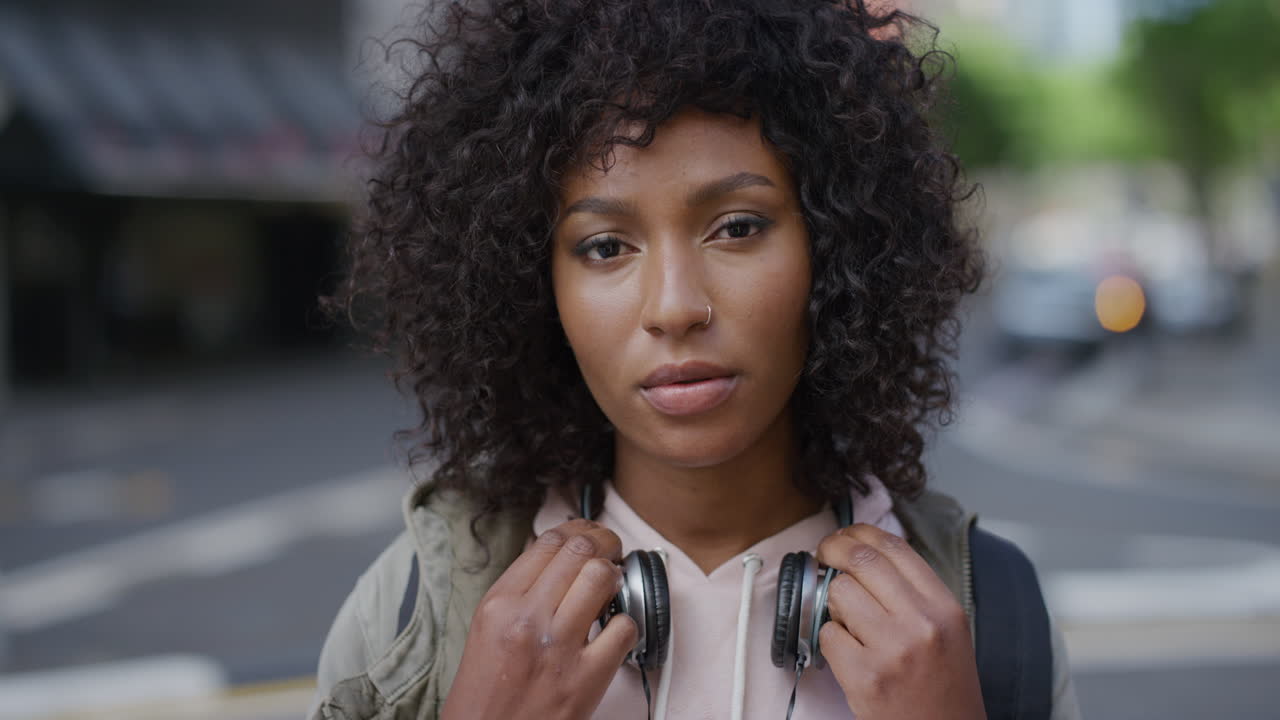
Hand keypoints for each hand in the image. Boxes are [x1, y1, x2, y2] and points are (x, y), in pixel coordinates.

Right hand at [441, 519, 636, 719]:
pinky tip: (612, 633)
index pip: (549, 541)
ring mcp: (558, 648)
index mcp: (499, 604)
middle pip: (580, 550)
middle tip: (610, 552)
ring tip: (611, 589)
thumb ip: (521, 591)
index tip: (588, 534)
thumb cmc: (487, 694)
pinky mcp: (585, 679)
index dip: (578, 529)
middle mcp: (527, 620)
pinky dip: (625, 626)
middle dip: (604, 543)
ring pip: (602, 577)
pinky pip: (624, 628)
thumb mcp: (488, 629)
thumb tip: (560, 558)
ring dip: (614, 577)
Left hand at [816, 523, 985, 719]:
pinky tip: (850, 655)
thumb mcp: (947, 630)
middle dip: (832, 549)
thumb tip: (864, 554)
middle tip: (823, 555)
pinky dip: (830, 641)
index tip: (844, 536)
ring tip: (849, 622)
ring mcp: (892, 649)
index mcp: (944, 607)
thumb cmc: (942, 687)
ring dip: (833, 603)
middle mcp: (922, 623)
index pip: (895, 547)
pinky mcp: (864, 676)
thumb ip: (913, 592)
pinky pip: (827, 635)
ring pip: (838, 594)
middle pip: (861, 560)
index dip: (859, 533)